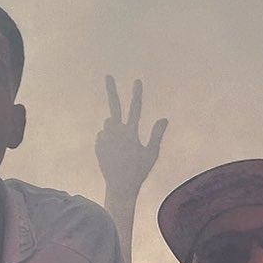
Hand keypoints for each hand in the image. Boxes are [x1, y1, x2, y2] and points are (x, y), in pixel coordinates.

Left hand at [95, 77, 166, 202]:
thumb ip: (157, 134)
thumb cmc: (139, 170)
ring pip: (108, 124)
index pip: (135, 108)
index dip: (137, 94)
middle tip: (108, 76)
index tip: (137, 80)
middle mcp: (116, 132)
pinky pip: (102, 135)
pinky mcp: (98, 145)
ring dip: (114, 127)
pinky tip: (114, 152)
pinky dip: (107, 138)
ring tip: (121, 146)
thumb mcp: (152, 153)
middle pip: (114, 106)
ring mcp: (105, 138)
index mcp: (131, 133)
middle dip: (111, 90)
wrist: (120, 186)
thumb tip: (164, 118)